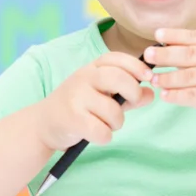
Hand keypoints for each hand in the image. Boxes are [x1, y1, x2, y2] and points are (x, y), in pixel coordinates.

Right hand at [37, 52, 154, 150]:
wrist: (44, 124)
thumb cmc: (79, 108)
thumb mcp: (103, 95)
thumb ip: (128, 94)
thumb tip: (151, 93)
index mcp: (91, 68)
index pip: (116, 58)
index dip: (136, 65)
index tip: (149, 77)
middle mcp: (82, 78)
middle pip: (117, 78)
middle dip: (133, 92)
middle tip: (132, 103)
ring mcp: (76, 97)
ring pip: (113, 111)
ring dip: (117, 123)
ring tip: (107, 124)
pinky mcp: (72, 119)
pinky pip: (102, 131)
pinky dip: (105, 137)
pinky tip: (95, 134)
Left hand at [144, 28, 195, 136]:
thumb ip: (192, 56)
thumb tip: (160, 47)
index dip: (175, 35)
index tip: (156, 34)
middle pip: (191, 54)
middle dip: (166, 54)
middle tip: (147, 55)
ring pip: (191, 75)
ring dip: (168, 77)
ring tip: (153, 79)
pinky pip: (194, 95)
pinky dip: (176, 95)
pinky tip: (164, 96)